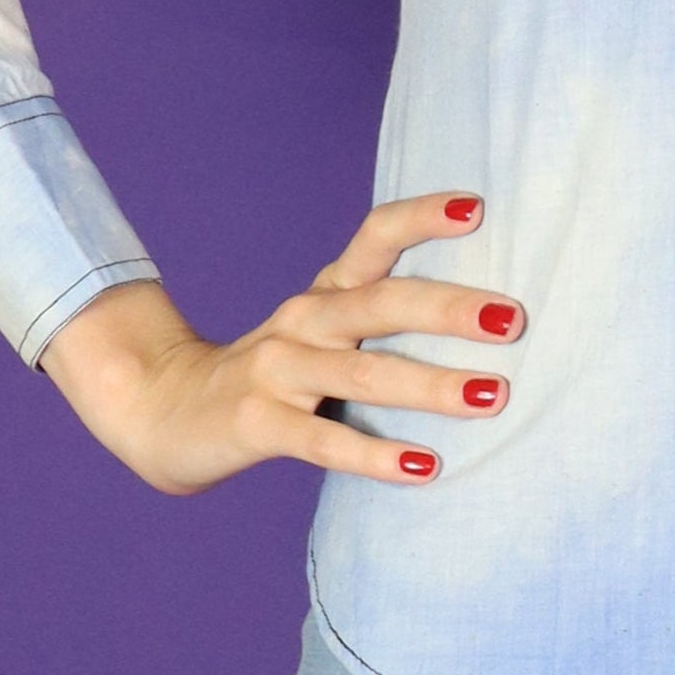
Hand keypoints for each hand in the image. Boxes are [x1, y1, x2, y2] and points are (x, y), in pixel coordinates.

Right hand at [35, 193, 524, 495]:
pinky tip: (425, 467)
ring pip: (363, 374)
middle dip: (450, 309)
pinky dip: (377, 455)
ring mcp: (277, 372)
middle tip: (514, 319)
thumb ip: (383, 316)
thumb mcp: (323, 330)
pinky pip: (324, 442)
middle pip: (381, 304)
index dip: (421, 217)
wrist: (161, 410)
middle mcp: (304, 321)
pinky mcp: (257, 425)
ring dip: (432, 385)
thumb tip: (490, 313)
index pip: (374, 237)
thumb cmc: (272, 372)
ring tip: (493, 396)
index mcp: (326, 293)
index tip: (478, 207)